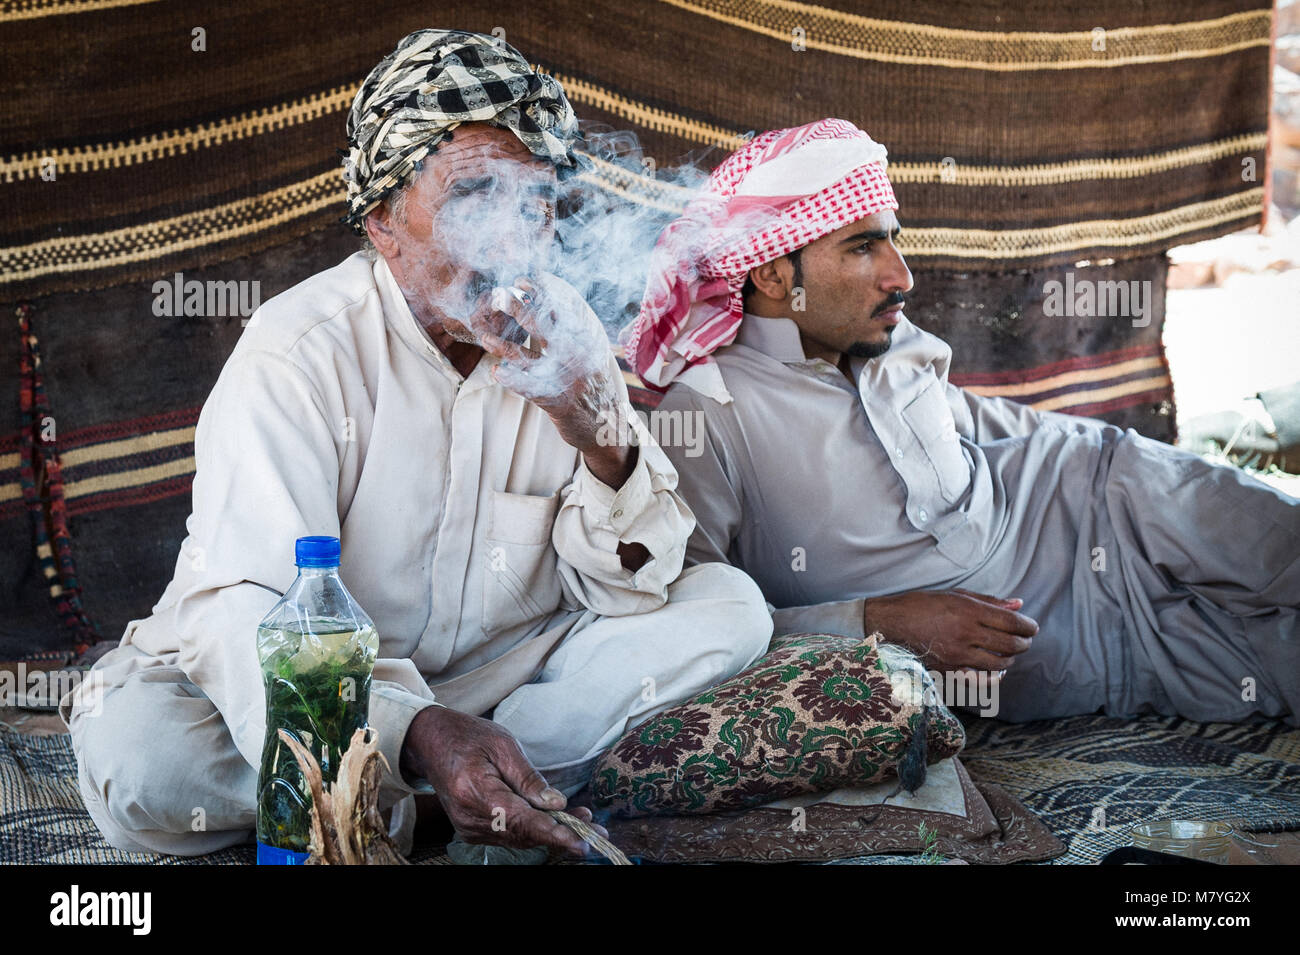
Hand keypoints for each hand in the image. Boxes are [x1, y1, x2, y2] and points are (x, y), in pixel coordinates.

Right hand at [399, 705, 606, 857]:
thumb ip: (529, 778)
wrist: (432, 743)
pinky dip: (533, 829)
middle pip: (523, 834)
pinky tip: (553, 819)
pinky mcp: (472, 830)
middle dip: (562, 833)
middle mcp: (470, 818)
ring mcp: (469, 828)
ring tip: (582, 819)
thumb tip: (558, 803)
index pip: (522, 821)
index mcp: (476, 792)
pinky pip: (509, 835)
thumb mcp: (503, 745)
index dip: (554, 834)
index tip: (582, 842)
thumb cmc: (469, 737)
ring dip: (550, 832)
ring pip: (519, 838)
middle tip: (595, 827)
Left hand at [476, 278, 630, 480]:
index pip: (565, 307)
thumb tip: (552, 295)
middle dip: (519, 309)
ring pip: (530, 357)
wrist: (606, 423)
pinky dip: (512, 380)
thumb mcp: (592, 349)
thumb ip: (576, 324)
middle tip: (499, 296)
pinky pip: (529, 388)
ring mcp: (567, 378)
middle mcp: (578, 355)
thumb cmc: (591, 381)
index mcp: (588, 339)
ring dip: (504, 346)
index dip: (543, 291)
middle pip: (544, 326)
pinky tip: (497, 372)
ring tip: (484, 337)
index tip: (523, 280)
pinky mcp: (556, 400)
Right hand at [863, 588, 1037, 671]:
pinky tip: (996, 669)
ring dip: (1011, 659)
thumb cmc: (922, 604)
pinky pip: (981, 678)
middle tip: (1025, 639)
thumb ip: (989, 601)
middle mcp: (965, 634)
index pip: (1012, 622)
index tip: (1032, 626)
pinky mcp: (949, 670)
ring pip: (999, 663)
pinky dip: (994, 675)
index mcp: (968, 611)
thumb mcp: (956, 594)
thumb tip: (1018, 604)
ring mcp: (957, 655)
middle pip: (1010, 645)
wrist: (890, 624)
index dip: (1028, 626)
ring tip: (1010, 651)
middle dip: (1024, 643)